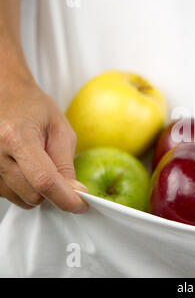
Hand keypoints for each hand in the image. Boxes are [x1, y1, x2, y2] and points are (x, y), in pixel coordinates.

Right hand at [0, 74, 88, 212]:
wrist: (3, 94)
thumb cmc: (33, 108)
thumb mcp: (60, 130)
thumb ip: (66, 163)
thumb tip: (74, 192)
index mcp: (16, 137)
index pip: (44, 180)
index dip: (65, 198)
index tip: (81, 205)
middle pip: (32, 195)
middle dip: (52, 192)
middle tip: (58, 171)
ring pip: (20, 199)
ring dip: (36, 190)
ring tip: (36, 162)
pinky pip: (8, 194)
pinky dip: (22, 187)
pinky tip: (23, 166)